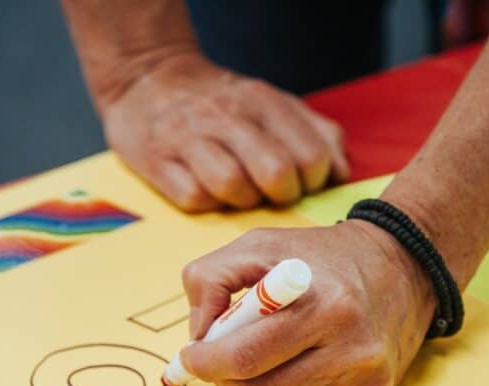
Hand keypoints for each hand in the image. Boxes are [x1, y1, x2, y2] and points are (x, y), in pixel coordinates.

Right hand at [100, 51, 349, 211]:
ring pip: (232, 186)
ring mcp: (189, 137)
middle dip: (281, 195)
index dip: (313, 182)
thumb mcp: (274, 102)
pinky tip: (208, 190)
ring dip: (242, 200)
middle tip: (273, 193)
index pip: (310, 156)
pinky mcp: (158, 162)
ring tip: (240, 191)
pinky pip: (194, 198)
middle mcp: (227, 115)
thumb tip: (340, 172)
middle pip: (274, 173)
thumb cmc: (222, 102)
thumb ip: (316, 132)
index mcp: (262, 100)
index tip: (301, 182)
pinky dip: (207, 203)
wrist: (148, 79)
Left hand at [178, 220, 435, 385]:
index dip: (206, 362)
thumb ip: (213, 279)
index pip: (246, 354)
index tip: (191, 357)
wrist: (403, 268)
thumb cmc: (322, 257)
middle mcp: (350, 345)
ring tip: (259, 359)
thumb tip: (198, 335)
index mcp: (321, 302)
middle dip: (224, 379)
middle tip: (216, 363)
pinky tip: (299, 367)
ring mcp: (364, 378)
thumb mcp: (261, 244)